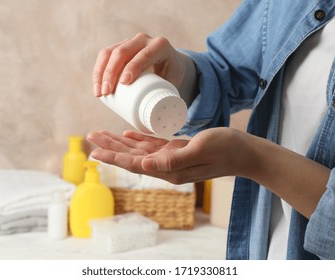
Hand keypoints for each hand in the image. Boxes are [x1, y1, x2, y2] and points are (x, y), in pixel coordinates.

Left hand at [87, 128, 247, 183]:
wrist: (244, 152)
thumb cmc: (226, 149)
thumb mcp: (200, 150)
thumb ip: (172, 160)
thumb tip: (144, 165)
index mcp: (170, 169)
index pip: (135, 164)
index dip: (114, 157)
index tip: (94, 152)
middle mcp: (167, 167)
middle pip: (132, 157)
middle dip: (111, 148)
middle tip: (91, 136)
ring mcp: (171, 159)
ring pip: (139, 150)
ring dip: (120, 142)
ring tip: (102, 134)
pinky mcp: (177, 150)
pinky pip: (152, 145)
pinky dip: (138, 139)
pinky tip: (127, 134)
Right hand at [92, 32, 189, 96]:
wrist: (171, 65)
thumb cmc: (172, 79)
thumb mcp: (175, 84)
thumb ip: (172, 101)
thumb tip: (161, 128)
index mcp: (161, 46)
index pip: (145, 54)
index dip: (133, 67)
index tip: (124, 83)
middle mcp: (145, 40)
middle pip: (123, 52)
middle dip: (111, 72)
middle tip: (107, 92)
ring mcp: (130, 42)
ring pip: (110, 52)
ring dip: (101, 72)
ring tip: (99, 93)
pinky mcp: (120, 46)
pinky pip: (105, 54)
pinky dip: (98, 69)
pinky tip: (96, 84)